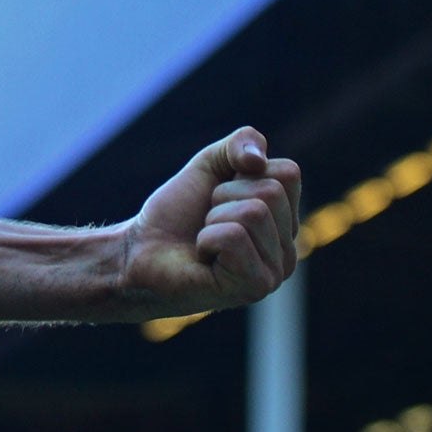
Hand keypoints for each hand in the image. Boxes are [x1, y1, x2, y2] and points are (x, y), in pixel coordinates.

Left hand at [117, 127, 301, 317]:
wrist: (142, 249)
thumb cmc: (179, 211)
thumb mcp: (211, 162)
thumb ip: (241, 143)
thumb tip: (258, 159)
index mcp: (286, 221)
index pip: (288, 173)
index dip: (242, 173)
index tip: (219, 194)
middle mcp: (289, 250)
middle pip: (271, 192)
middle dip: (224, 196)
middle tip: (208, 219)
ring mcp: (275, 273)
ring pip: (254, 213)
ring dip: (214, 218)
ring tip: (205, 238)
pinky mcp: (255, 288)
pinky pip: (235, 236)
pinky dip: (207, 238)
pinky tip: (203, 256)